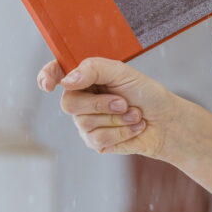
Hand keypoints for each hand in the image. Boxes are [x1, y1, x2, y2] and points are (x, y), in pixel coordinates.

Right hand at [37, 57, 181, 157]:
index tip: (49, 84)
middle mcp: (81, 99)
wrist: (165, 121)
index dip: (46, 77)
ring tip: (133, 114)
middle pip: (68, 103)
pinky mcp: (95, 142)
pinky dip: (121, 132)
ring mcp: (85, 122)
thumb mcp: (122, 72)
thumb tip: (67, 81)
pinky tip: (133, 128)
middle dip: (101, 103)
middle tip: (124, 102)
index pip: (55, 73)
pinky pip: (97, 139)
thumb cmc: (145, 93)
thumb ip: (93, 69)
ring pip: (84, 122)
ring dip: (117, 118)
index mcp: (84, 77)